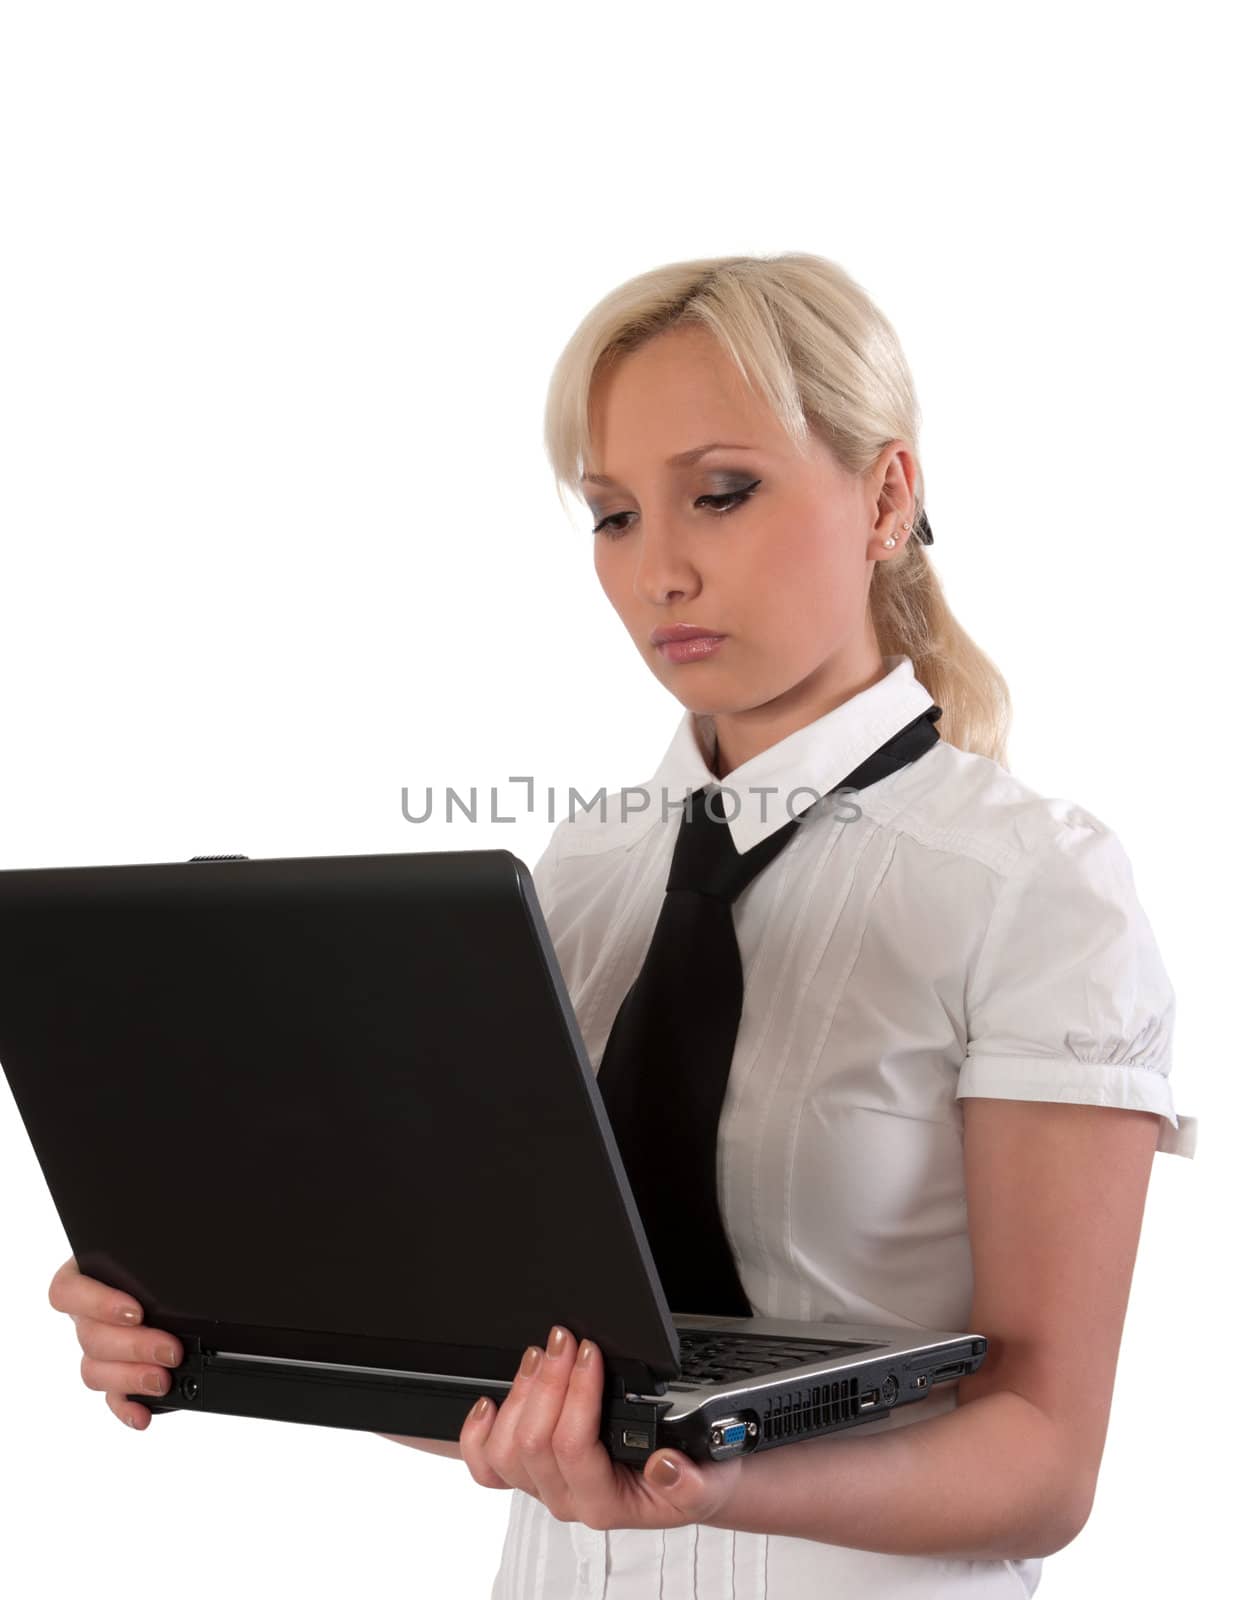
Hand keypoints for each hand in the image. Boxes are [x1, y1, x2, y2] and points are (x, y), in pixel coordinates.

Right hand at [47, 1255, 183, 1429]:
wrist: (188, 1276)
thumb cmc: (166, 1258)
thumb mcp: (158, 1249)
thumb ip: (158, 1254)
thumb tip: (179, 1253)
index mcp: (88, 1274)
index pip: (67, 1290)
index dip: (96, 1303)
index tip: (135, 1311)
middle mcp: (88, 1314)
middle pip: (90, 1337)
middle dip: (133, 1347)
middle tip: (170, 1349)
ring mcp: (99, 1348)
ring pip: (95, 1370)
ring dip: (131, 1378)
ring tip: (164, 1380)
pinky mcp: (116, 1376)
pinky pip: (112, 1397)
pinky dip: (127, 1407)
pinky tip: (144, 1414)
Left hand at [459, 1324, 743, 1531]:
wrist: (687, 1478)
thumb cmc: (694, 1474)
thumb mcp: (709, 1480)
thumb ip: (691, 1483)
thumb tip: (664, 1466)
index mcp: (607, 1503)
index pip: (573, 1448)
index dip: (575, 1393)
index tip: (589, 1352)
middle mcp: (569, 1498)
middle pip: (533, 1443)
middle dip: (548, 1381)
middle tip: (565, 1339)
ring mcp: (544, 1485)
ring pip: (506, 1449)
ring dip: (521, 1393)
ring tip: (543, 1355)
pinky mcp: (530, 1472)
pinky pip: (487, 1466)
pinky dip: (478, 1434)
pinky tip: (488, 1403)